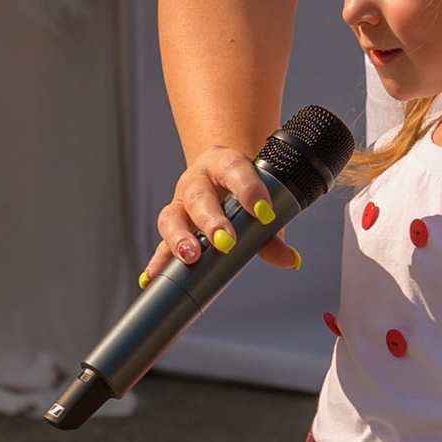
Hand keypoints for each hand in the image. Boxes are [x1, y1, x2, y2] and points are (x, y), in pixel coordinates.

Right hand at [148, 146, 300, 277]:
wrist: (222, 178)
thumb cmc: (244, 192)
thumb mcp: (261, 203)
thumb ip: (272, 231)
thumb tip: (289, 259)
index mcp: (223, 164)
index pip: (236, 170)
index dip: (250, 189)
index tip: (264, 212)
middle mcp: (197, 181)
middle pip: (199, 197)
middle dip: (211, 221)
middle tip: (225, 241)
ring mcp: (180, 204)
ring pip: (172, 217)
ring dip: (179, 239)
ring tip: (190, 257)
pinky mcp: (170, 226)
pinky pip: (160, 244)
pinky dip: (157, 261)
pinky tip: (152, 277)